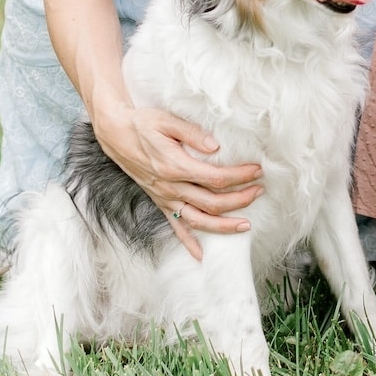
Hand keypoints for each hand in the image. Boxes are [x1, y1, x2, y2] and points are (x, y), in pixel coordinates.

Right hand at [93, 103, 263, 260]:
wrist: (116, 134)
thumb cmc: (142, 124)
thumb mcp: (167, 120)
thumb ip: (192, 133)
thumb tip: (215, 146)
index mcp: (175, 166)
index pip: (216, 178)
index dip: (240, 176)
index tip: (257, 171)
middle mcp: (170, 187)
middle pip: (212, 202)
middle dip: (240, 200)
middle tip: (259, 191)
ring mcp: (165, 197)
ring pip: (198, 220)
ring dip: (223, 226)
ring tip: (245, 226)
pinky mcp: (160, 202)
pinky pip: (175, 227)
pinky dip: (189, 242)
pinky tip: (201, 255)